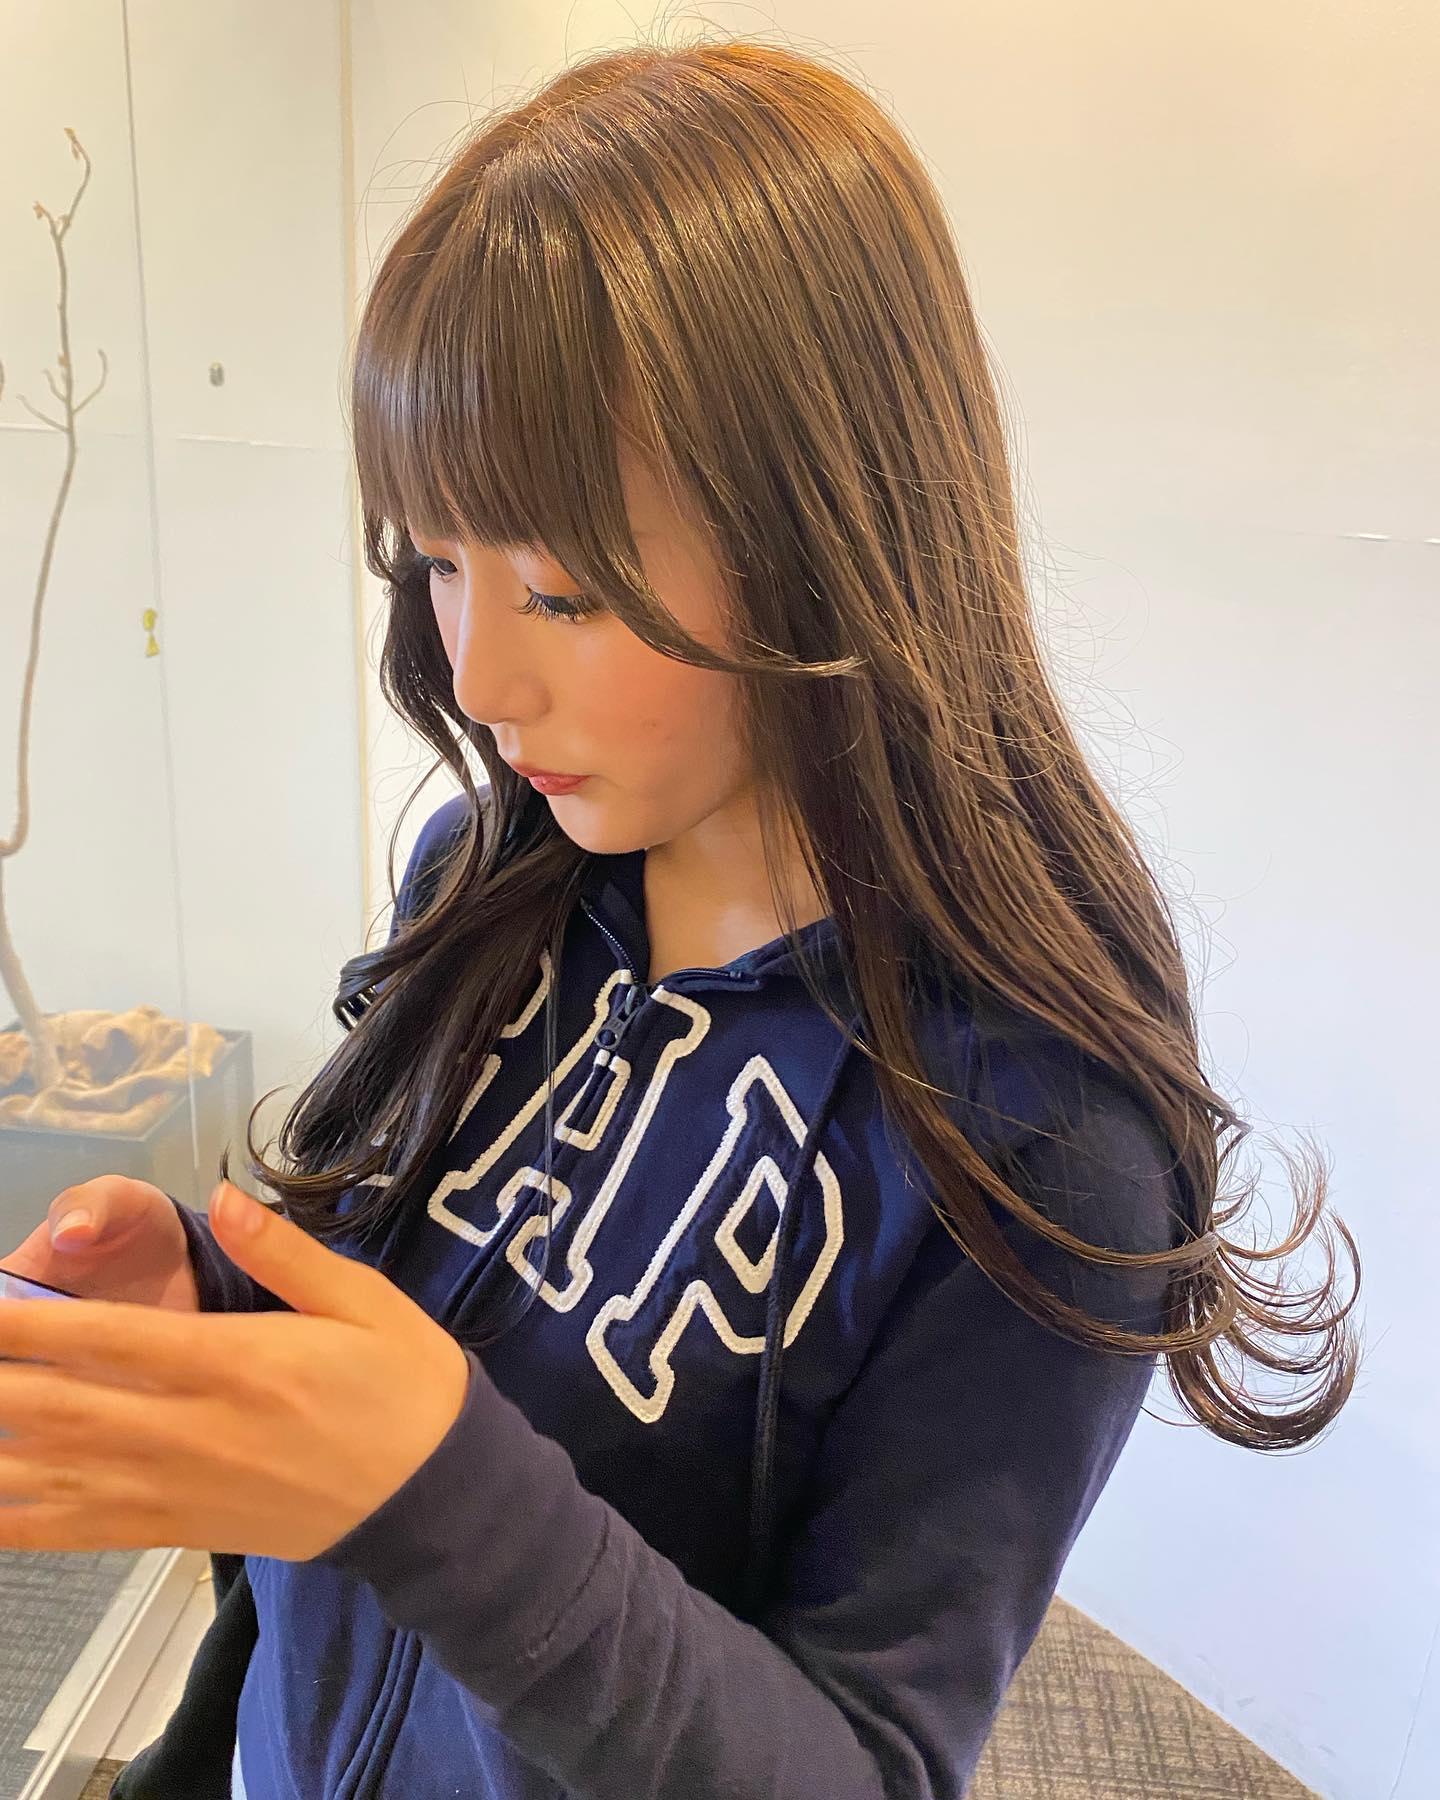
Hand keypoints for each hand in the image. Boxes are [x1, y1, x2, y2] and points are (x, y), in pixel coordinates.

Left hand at [0, 1179, 471, 1558]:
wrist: (436, 1499)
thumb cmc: (404, 1386)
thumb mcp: (367, 1302)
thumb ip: (287, 1254)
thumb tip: (221, 1198)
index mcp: (237, 1365)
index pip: (108, 1341)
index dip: (29, 1325)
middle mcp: (193, 1432)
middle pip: (62, 1409)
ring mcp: (180, 1490)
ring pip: (58, 1474)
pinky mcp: (180, 1530)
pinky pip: (83, 1530)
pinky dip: (21, 1522)